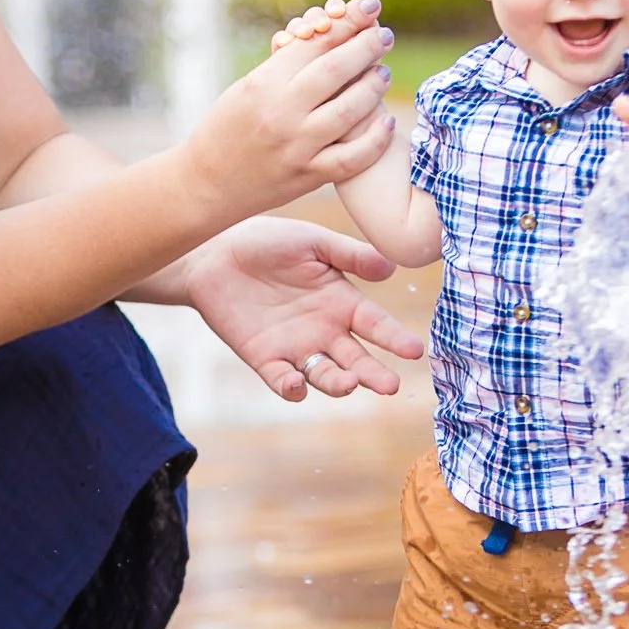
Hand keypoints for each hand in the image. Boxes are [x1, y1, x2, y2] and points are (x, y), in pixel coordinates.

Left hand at [183, 215, 426, 399]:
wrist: (214, 252)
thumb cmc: (268, 242)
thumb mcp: (313, 242)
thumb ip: (350, 255)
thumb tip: (391, 267)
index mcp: (342, 302)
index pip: (376, 325)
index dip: (395, 338)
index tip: (414, 350)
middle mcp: (325, 331)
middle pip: (356, 359)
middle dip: (373, 374)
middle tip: (389, 385)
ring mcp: (296, 347)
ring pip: (324, 375)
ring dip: (337, 383)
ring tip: (348, 383)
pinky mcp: (265, 358)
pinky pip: (282, 379)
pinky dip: (290, 386)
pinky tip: (296, 385)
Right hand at [186, 0, 394, 214]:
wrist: (206, 185)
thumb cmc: (226, 128)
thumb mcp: (246, 89)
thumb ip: (285, 68)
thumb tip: (330, 36)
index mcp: (262, 84)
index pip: (313, 44)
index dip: (347, 23)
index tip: (369, 7)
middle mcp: (281, 113)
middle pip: (335, 70)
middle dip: (366, 47)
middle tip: (384, 35)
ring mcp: (296, 147)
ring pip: (350, 110)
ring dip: (373, 87)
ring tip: (382, 73)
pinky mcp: (308, 177)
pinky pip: (353, 158)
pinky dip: (375, 138)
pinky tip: (387, 121)